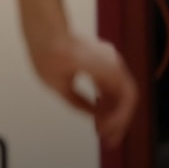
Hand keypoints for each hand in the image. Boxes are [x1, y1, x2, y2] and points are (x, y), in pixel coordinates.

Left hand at [16, 0, 136, 146]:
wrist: (42, 28)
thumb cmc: (46, 52)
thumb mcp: (57, 85)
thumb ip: (77, 102)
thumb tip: (92, 114)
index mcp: (105, 67)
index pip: (126, 98)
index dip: (119, 119)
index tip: (106, 132)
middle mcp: (112, 62)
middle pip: (125, 97)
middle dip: (118, 120)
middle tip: (107, 139)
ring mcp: (108, 60)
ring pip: (119, 92)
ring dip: (112, 112)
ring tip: (100, 130)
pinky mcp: (101, 60)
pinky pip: (110, 84)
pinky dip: (107, 100)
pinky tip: (97, 114)